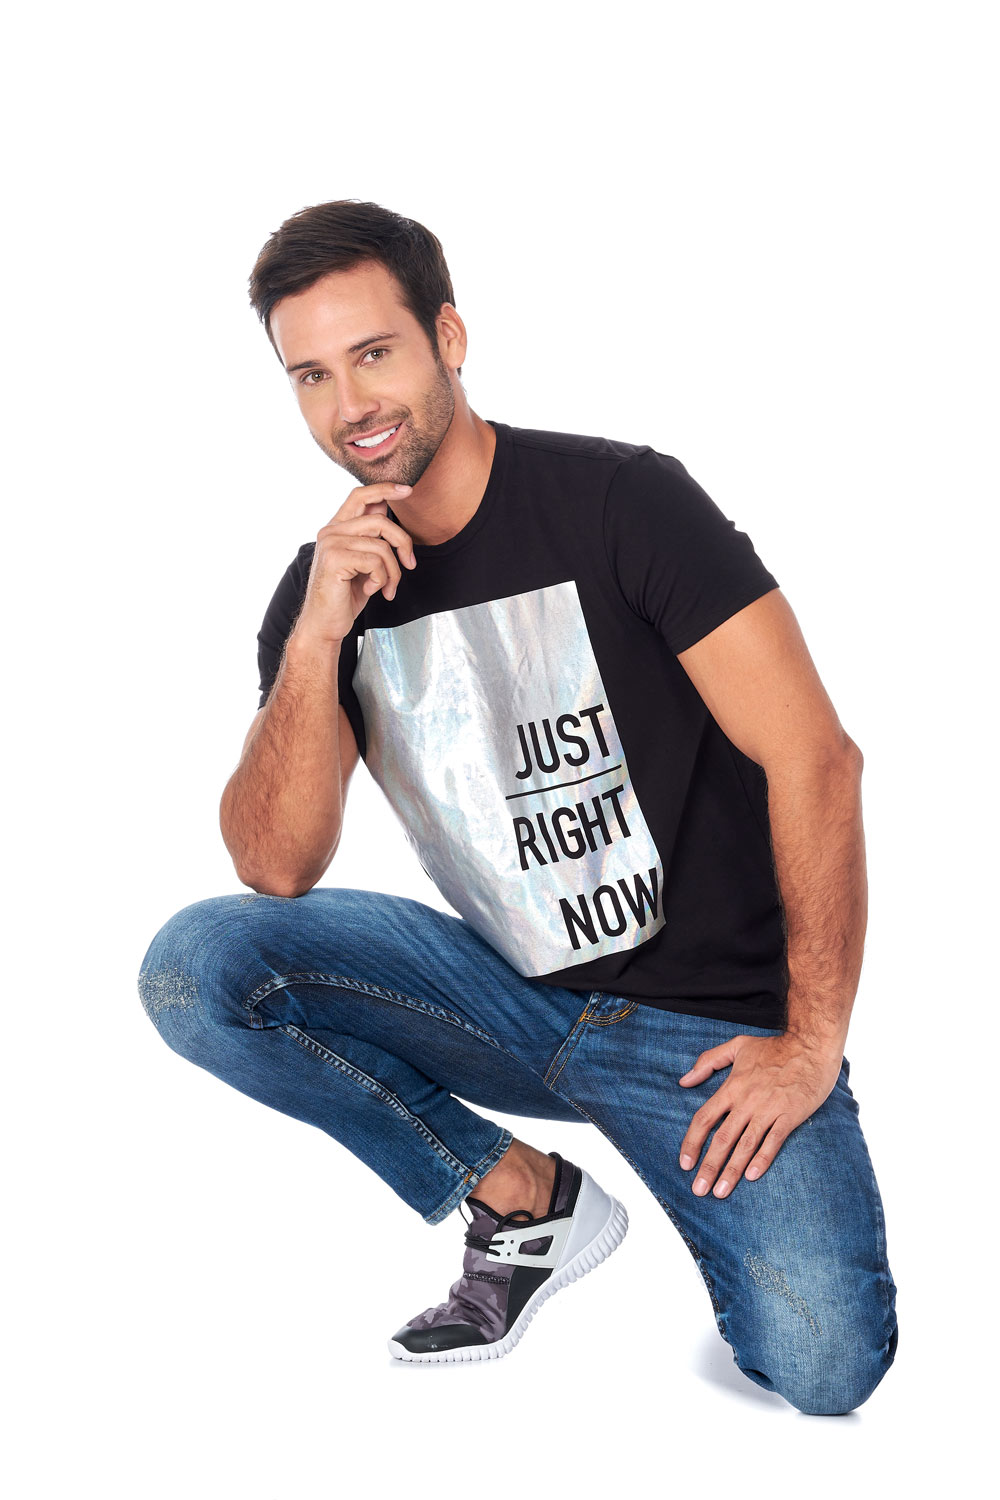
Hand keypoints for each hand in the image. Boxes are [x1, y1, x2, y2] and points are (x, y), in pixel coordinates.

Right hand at [292, 481, 416, 646]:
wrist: (324, 625)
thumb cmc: (345, 596)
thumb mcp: (363, 563)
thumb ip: (372, 538)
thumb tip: (386, 509)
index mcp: (336, 528)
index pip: (360, 496)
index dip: (385, 489)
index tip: (407, 490)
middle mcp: (331, 532)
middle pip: (380, 521)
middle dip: (403, 543)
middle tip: (410, 565)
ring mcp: (331, 544)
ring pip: (382, 546)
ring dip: (393, 571)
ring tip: (387, 587)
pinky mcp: (335, 560)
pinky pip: (375, 562)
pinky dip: (382, 580)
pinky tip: (372, 591)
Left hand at [677, 1033, 842, 1197]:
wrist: (811, 1044)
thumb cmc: (774, 1047)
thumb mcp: (737, 1046)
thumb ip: (708, 1061)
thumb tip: (684, 1080)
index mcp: (732, 1087)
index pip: (704, 1118)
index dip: (692, 1142)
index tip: (684, 1163)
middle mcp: (747, 1100)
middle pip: (722, 1138)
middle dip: (708, 1166)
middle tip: (698, 1190)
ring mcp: (769, 1108)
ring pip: (745, 1144)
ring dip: (732, 1170)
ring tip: (720, 1192)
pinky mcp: (790, 1114)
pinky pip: (774, 1140)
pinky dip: (763, 1158)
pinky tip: (752, 1176)